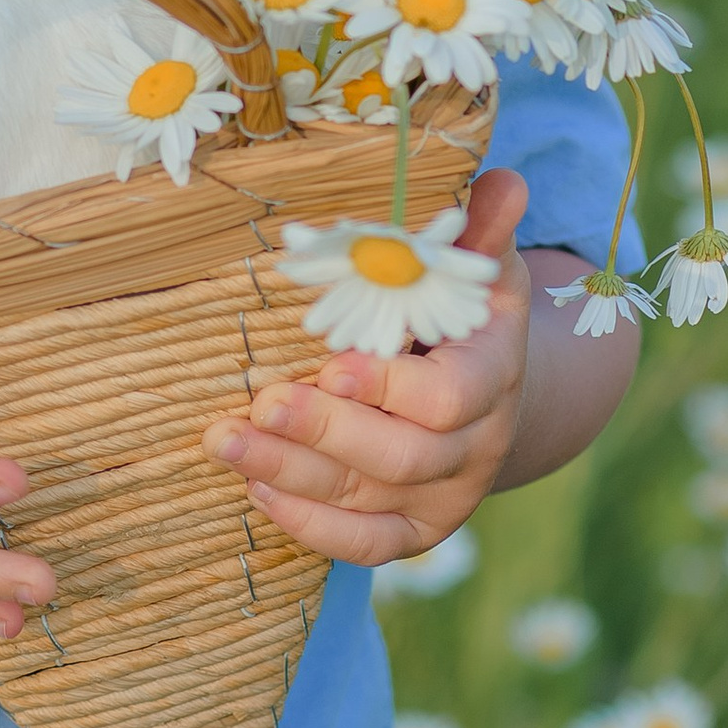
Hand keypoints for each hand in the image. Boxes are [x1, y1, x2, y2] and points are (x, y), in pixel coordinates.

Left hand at [201, 164, 538, 568]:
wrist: (486, 392)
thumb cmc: (465, 314)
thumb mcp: (479, 268)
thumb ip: (480, 230)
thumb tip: (503, 182)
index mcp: (493, 376)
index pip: (450, 397)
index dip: (392, 387)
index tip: (332, 363)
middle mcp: (477, 446)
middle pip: (404, 455)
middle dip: (327, 431)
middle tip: (261, 401)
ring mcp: (446, 495)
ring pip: (369, 497)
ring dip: (292, 471)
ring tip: (224, 440)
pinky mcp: (414, 529)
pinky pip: (366, 545)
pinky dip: (311, 525)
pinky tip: (256, 488)